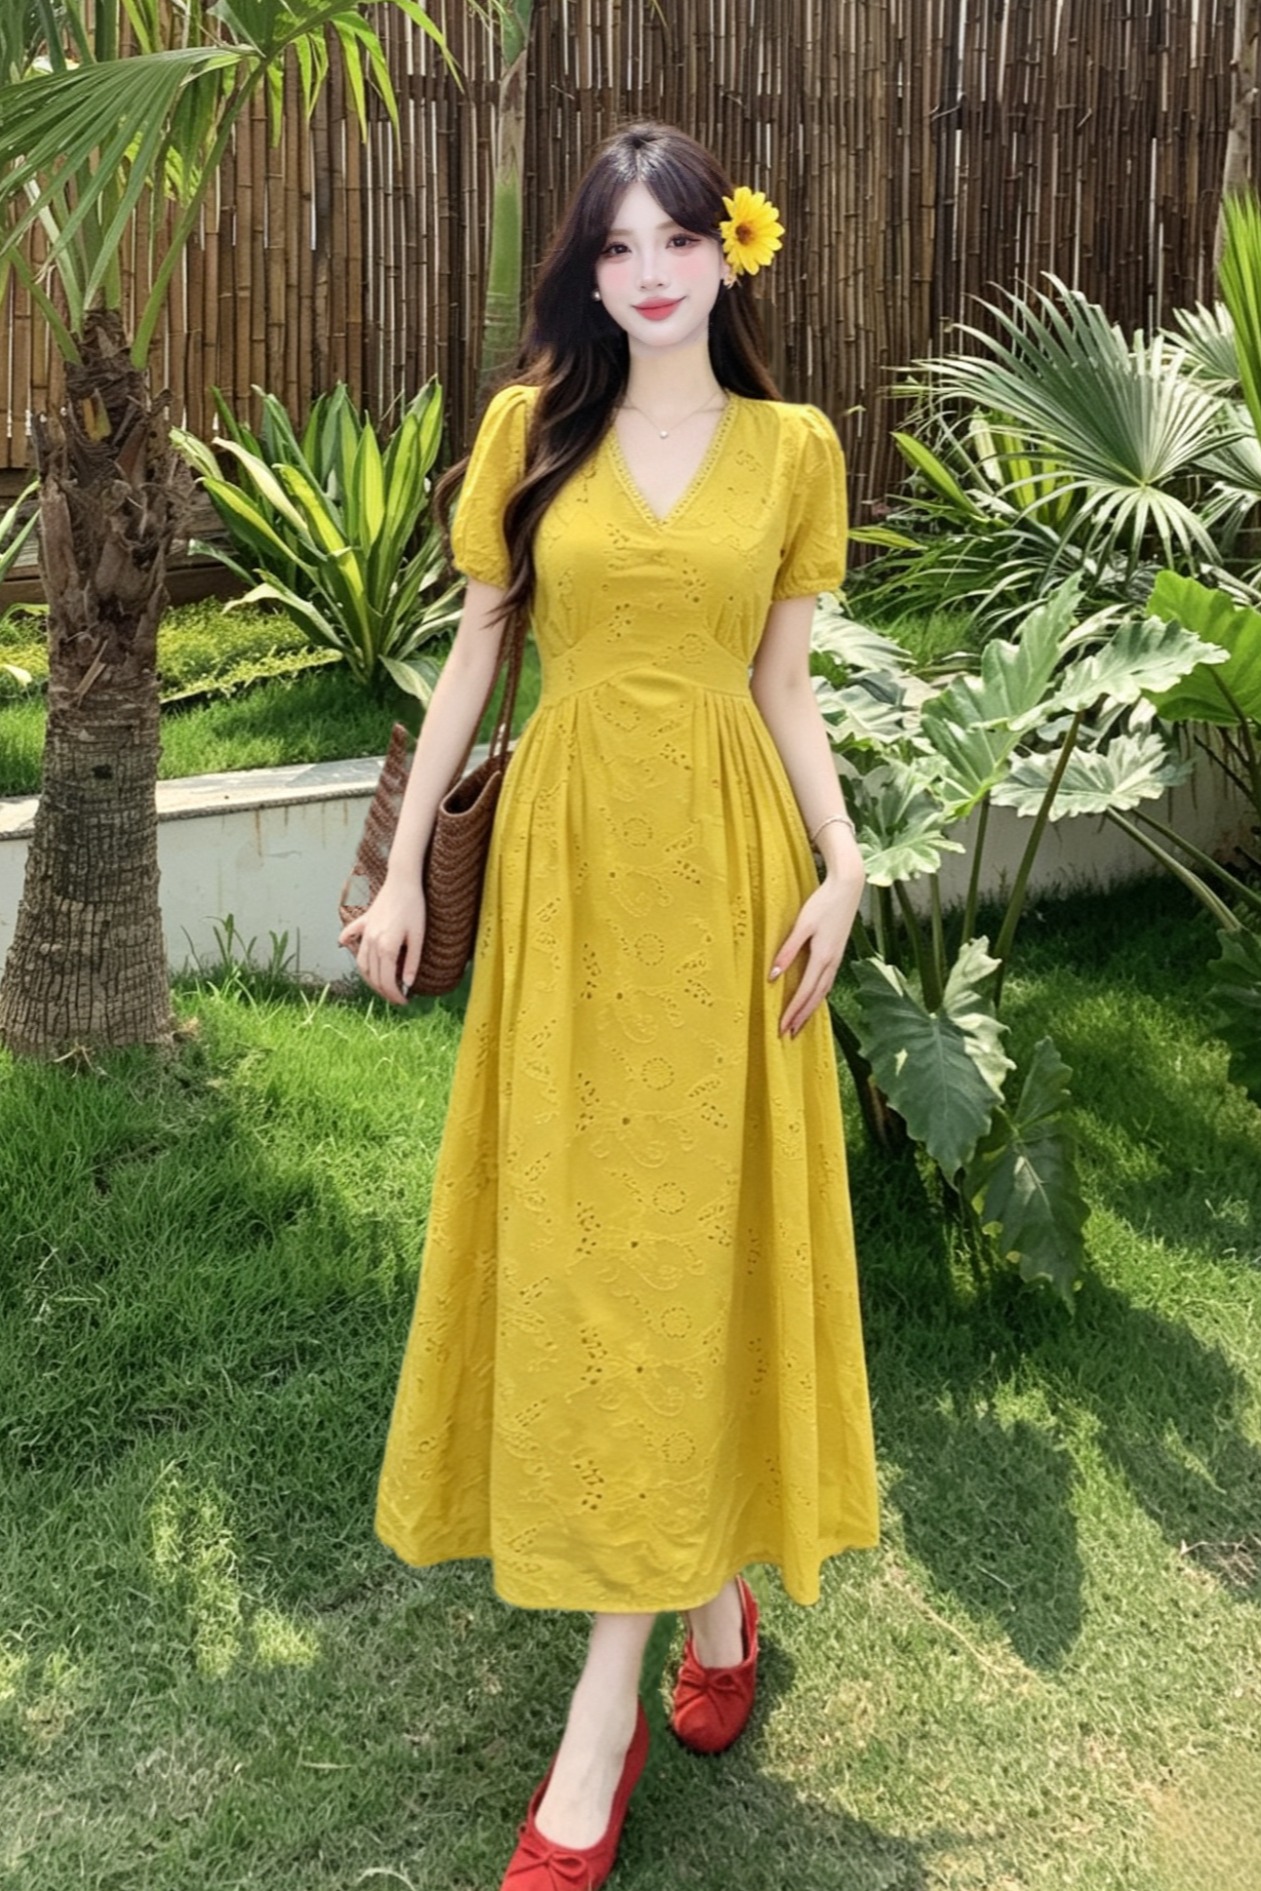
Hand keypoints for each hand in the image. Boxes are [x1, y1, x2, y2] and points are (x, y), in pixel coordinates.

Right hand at [338, 879, 426, 1005]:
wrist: (403, 882)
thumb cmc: (414, 908)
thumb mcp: (418, 937)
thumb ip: (412, 962)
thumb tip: (408, 984)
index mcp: (386, 947)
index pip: (387, 981)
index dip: (394, 995)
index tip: (404, 1001)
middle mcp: (371, 942)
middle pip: (373, 975)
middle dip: (384, 991)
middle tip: (396, 997)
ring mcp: (364, 932)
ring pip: (361, 963)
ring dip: (370, 977)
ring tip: (382, 984)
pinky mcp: (362, 922)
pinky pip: (350, 936)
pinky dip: (348, 945)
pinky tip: (346, 948)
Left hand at [770, 873, 862, 1038]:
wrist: (848, 887)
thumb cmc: (822, 903)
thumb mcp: (801, 925)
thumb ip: (787, 951)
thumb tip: (773, 976)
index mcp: (822, 957)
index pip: (804, 992)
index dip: (793, 1012)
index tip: (781, 1028)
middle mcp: (832, 963)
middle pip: (815, 998)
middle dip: (801, 1017)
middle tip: (788, 1035)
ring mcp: (837, 959)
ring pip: (823, 992)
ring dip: (810, 1010)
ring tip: (799, 1025)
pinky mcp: (837, 953)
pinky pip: (827, 982)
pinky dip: (818, 996)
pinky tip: (813, 1000)